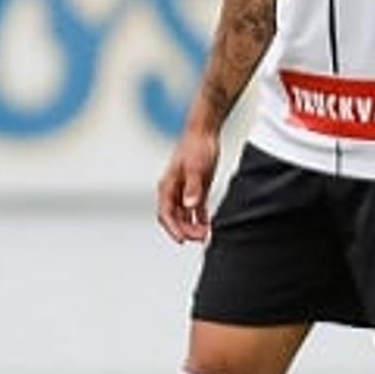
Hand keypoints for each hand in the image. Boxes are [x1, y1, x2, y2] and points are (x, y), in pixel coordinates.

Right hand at [157, 128, 219, 243]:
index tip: (183, 240)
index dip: (173, 229)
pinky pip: (195, 210)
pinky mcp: (196, 189)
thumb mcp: (196, 168)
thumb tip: (189, 205)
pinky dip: (201, 219)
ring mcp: (184, 191)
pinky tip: (209, 227)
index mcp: (167, 187)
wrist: (204, 133)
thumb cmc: (197, 148)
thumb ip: (193, 187)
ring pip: (184, 216)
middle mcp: (173, 191)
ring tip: (207, 235)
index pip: (165, 214)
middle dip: (186, 230)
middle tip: (203, 238)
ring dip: (193, 227)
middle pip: (175, 218)